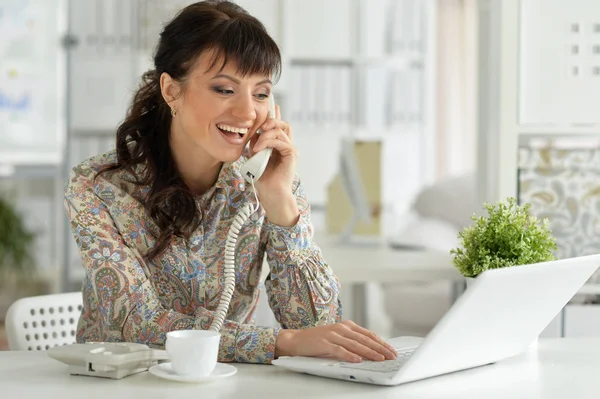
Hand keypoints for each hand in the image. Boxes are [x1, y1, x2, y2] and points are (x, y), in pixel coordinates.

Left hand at [249, 105, 298, 225]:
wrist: (270, 193)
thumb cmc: (263, 178)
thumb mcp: (255, 156)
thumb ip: (256, 143)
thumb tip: (253, 131)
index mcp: (279, 145)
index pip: (279, 126)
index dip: (275, 114)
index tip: (272, 104)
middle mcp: (287, 145)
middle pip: (282, 124)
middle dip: (270, 121)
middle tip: (259, 127)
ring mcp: (291, 149)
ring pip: (280, 131)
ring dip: (265, 135)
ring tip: (256, 145)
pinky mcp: (292, 154)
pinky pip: (281, 141)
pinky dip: (268, 143)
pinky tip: (259, 149)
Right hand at [274, 320, 396, 362]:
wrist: (296, 340)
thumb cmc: (318, 340)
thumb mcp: (338, 337)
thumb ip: (352, 341)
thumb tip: (371, 351)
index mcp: (347, 325)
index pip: (368, 334)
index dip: (381, 342)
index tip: (392, 350)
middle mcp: (341, 328)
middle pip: (365, 339)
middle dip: (380, 348)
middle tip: (391, 356)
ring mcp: (333, 335)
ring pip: (355, 344)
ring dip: (369, 352)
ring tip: (380, 358)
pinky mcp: (324, 343)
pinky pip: (340, 350)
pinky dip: (350, 355)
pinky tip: (358, 360)